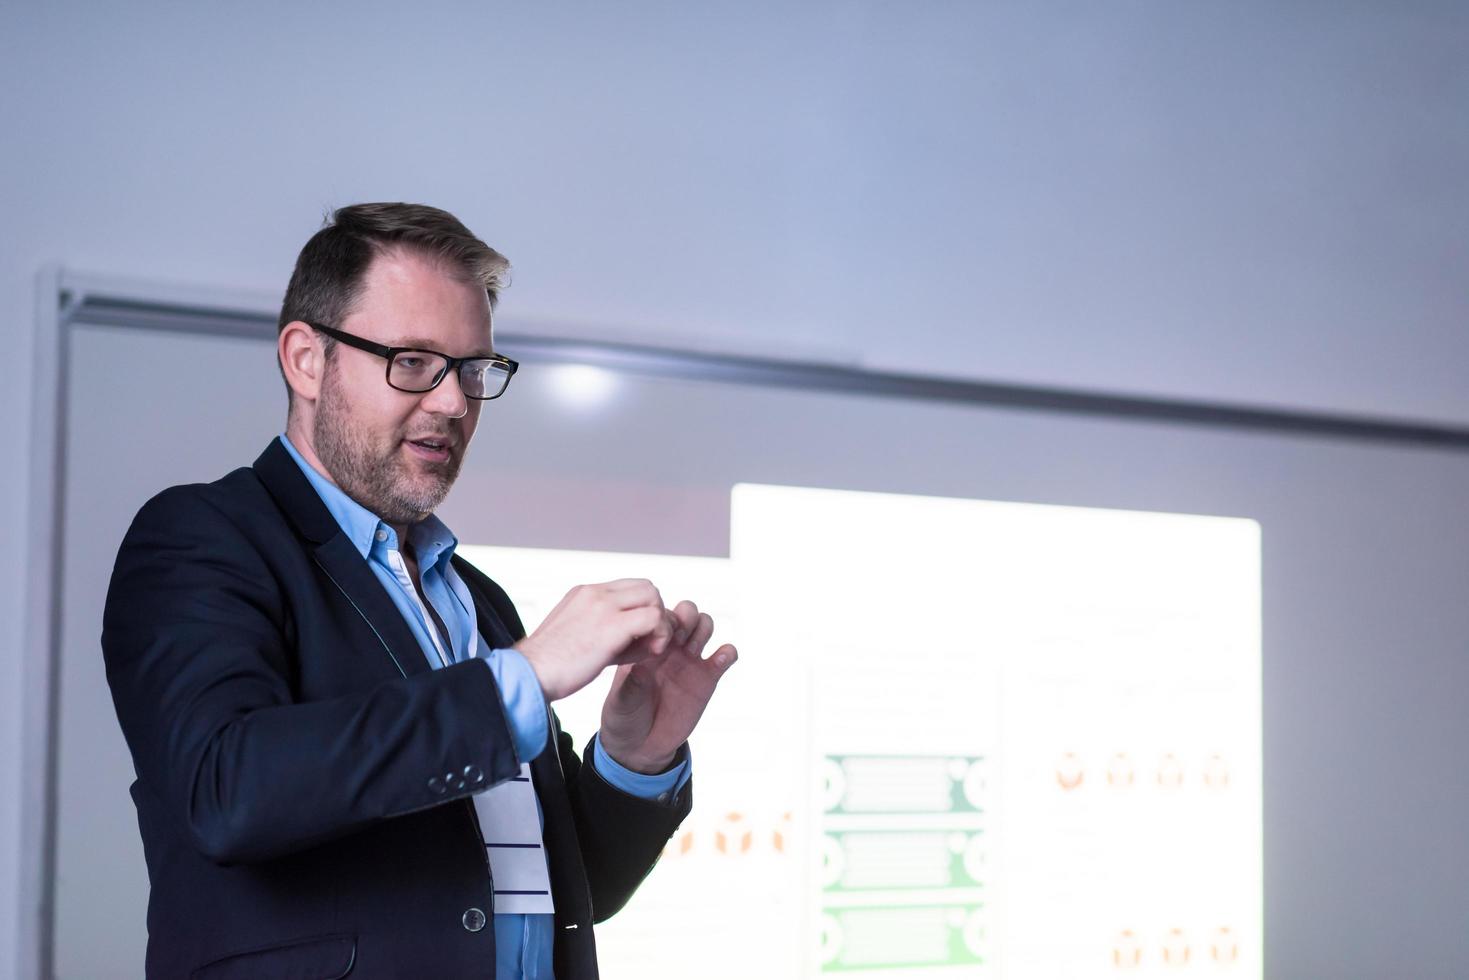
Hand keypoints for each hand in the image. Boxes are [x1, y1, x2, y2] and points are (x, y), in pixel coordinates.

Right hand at [515, 580, 673, 701]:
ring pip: (653, 597)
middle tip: (649, 641)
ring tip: (650, 648)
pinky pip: (654, 618)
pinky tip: (651, 653)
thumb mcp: (572, 635)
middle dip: (655, 613)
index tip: (638, 636)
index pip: (628, 588)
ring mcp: (603, 606)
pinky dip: (660, 635)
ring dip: (659, 623)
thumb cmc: (546, 666)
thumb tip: (622, 638)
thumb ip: (597, 628)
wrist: (528, 675)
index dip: (641, 610)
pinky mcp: (612, 625)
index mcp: (584, 594)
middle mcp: (594, 593)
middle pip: (646, 587)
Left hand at [599, 599, 737, 773]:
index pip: (660, 614)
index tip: (657, 639)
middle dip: (686, 617)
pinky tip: (718, 660)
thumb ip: (631, 684)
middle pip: (687, 611)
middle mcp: (669, 646)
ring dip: (702, 630)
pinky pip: (725, 655)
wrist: (640, 745)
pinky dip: (728, 652)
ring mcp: (690, 660)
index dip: (662, 619)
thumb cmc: (625, 716)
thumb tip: (642, 667)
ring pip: (706, 625)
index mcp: (645, 644)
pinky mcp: (708, 678)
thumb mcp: (621, 701)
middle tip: (678, 639)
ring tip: (691, 652)